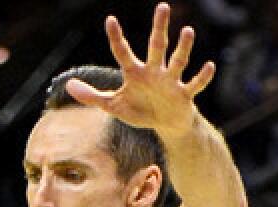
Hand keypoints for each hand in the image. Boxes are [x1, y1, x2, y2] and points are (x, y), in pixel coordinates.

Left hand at [67, 3, 214, 139]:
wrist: (166, 125)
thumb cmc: (140, 110)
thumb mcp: (112, 105)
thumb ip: (91, 95)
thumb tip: (68, 85)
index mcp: (135, 73)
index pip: (123, 52)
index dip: (116, 38)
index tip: (110, 20)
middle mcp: (154, 72)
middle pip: (157, 46)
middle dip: (159, 27)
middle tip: (162, 6)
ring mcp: (171, 82)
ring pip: (178, 61)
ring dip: (183, 47)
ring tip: (188, 30)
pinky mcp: (184, 95)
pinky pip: (195, 84)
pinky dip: (202, 77)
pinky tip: (210, 65)